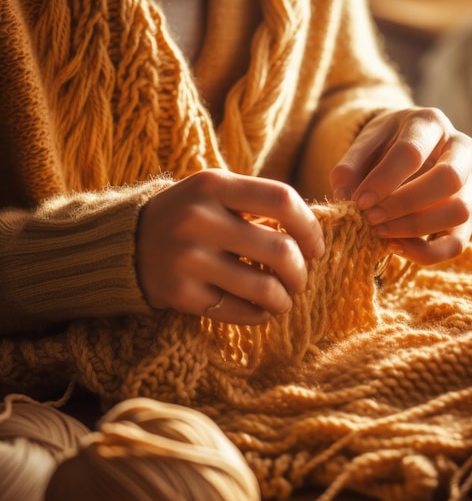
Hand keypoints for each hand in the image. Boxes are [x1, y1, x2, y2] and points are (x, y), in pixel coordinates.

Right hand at [137, 169, 324, 324]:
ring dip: (284, 299)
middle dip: (301, 271)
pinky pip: (240, 312)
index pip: (282, 199)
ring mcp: (188, 258)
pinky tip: (261, 310)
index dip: (310, 227)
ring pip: (265, 288)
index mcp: (214, 185)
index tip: (315, 247)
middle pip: (280, 250)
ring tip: (282, 299)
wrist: (126, 242)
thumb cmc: (188, 214)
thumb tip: (310, 236)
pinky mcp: (181, 294)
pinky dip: (260, 315)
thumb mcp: (216, 192)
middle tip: (299, 279)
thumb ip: (259, 204)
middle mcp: (199, 219)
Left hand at [329, 107, 471, 263]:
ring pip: (458, 211)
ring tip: (380, 232)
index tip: (359, 201)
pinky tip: (395, 246)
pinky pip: (457, 242)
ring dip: (415, 228)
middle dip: (404, 204)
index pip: (412, 152)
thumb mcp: (361, 147)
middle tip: (371, 217)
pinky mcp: (470, 213)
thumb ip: (348, 168)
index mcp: (429, 123)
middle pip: (448, 179)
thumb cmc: (382, 147)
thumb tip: (345, 198)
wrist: (403, 150)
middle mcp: (460, 148)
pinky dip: (426, 252)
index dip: (383, 180)